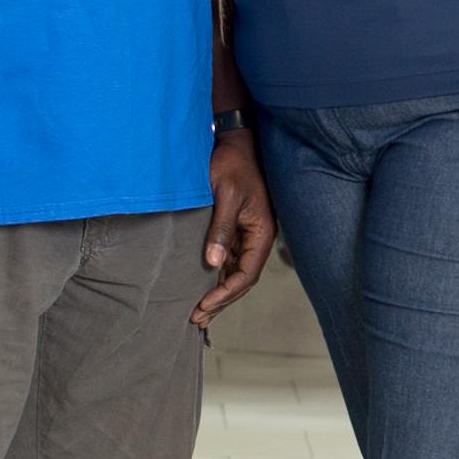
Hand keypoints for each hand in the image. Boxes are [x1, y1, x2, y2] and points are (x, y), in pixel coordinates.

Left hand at [195, 130, 276, 327]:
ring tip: (199, 312)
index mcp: (262, 233)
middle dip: (221, 301)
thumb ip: (220, 230)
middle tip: (197, 318)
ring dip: (218, 292)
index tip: (203, 305)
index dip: (226, 294)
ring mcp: (248, 234)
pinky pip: (229, 259)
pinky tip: (202, 286)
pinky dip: (217, 275)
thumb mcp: (226, 196)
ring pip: (235, 272)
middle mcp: (258, 238)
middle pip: (243, 279)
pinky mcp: (237, 228)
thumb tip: (212, 263)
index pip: (247, 274)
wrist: (236, 141)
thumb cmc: (233, 165)